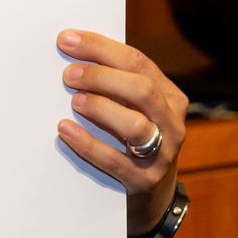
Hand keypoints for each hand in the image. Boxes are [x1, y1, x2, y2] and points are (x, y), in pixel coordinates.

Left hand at [55, 28, 186, 233]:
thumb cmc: (134, 140)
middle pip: (140, 89)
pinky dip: (87, 143)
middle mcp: (171, 123)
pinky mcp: (143, 181)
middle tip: (68, 75)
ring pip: (135, 125)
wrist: (153, 197)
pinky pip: (114, 161)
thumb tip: (72, 55)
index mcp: (170, 97)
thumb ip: (116, 85)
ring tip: (74, 101)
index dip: (100, 47)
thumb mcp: (136, 110)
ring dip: (100, 108)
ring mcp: (162, 154)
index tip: (67, 39)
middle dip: (101, 76)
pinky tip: (65, 130)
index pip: (137, 62)